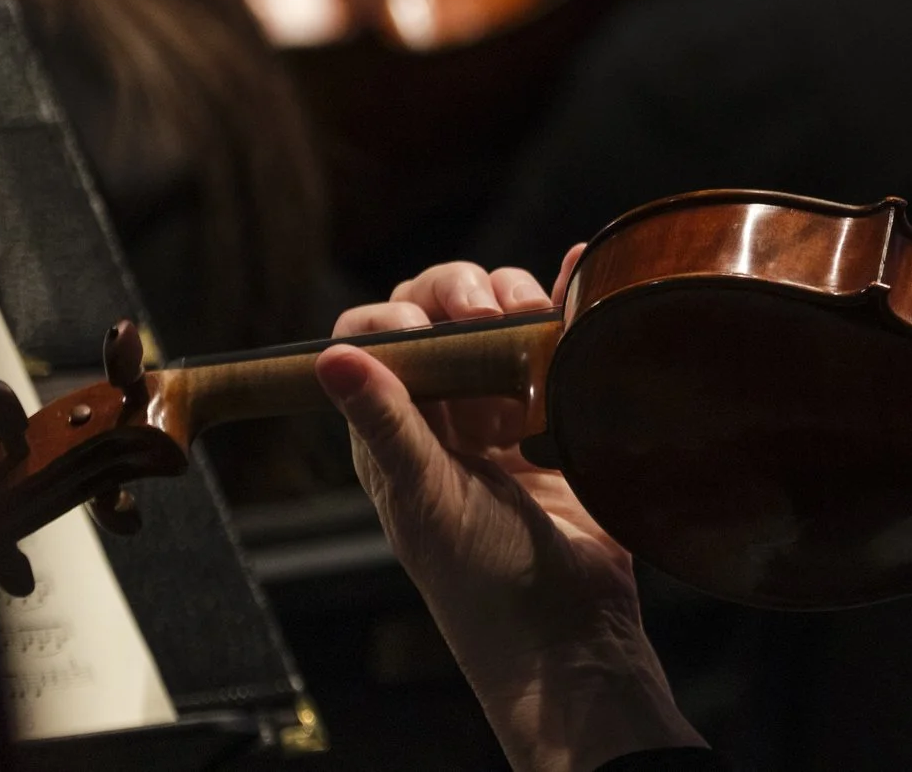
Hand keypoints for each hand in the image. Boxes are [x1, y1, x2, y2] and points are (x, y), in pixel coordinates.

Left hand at [316, 256, 704, 771]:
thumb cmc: (485, 582)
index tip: (441, 328)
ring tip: (542, 341)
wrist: (572, 631)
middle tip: (499, 319)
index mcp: (393, 432)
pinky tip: (580, 280)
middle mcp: (443, 413)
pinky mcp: (560, 416)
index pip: (373, 335)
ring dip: (519, 302)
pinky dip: (568, 301)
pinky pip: (555, 340)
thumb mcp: (427, 499)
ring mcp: (503, 411)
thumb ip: (387, 424)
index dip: (400, 314)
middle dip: (468, 294)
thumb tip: (331, 358)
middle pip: (438, 309)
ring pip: (498, 316)